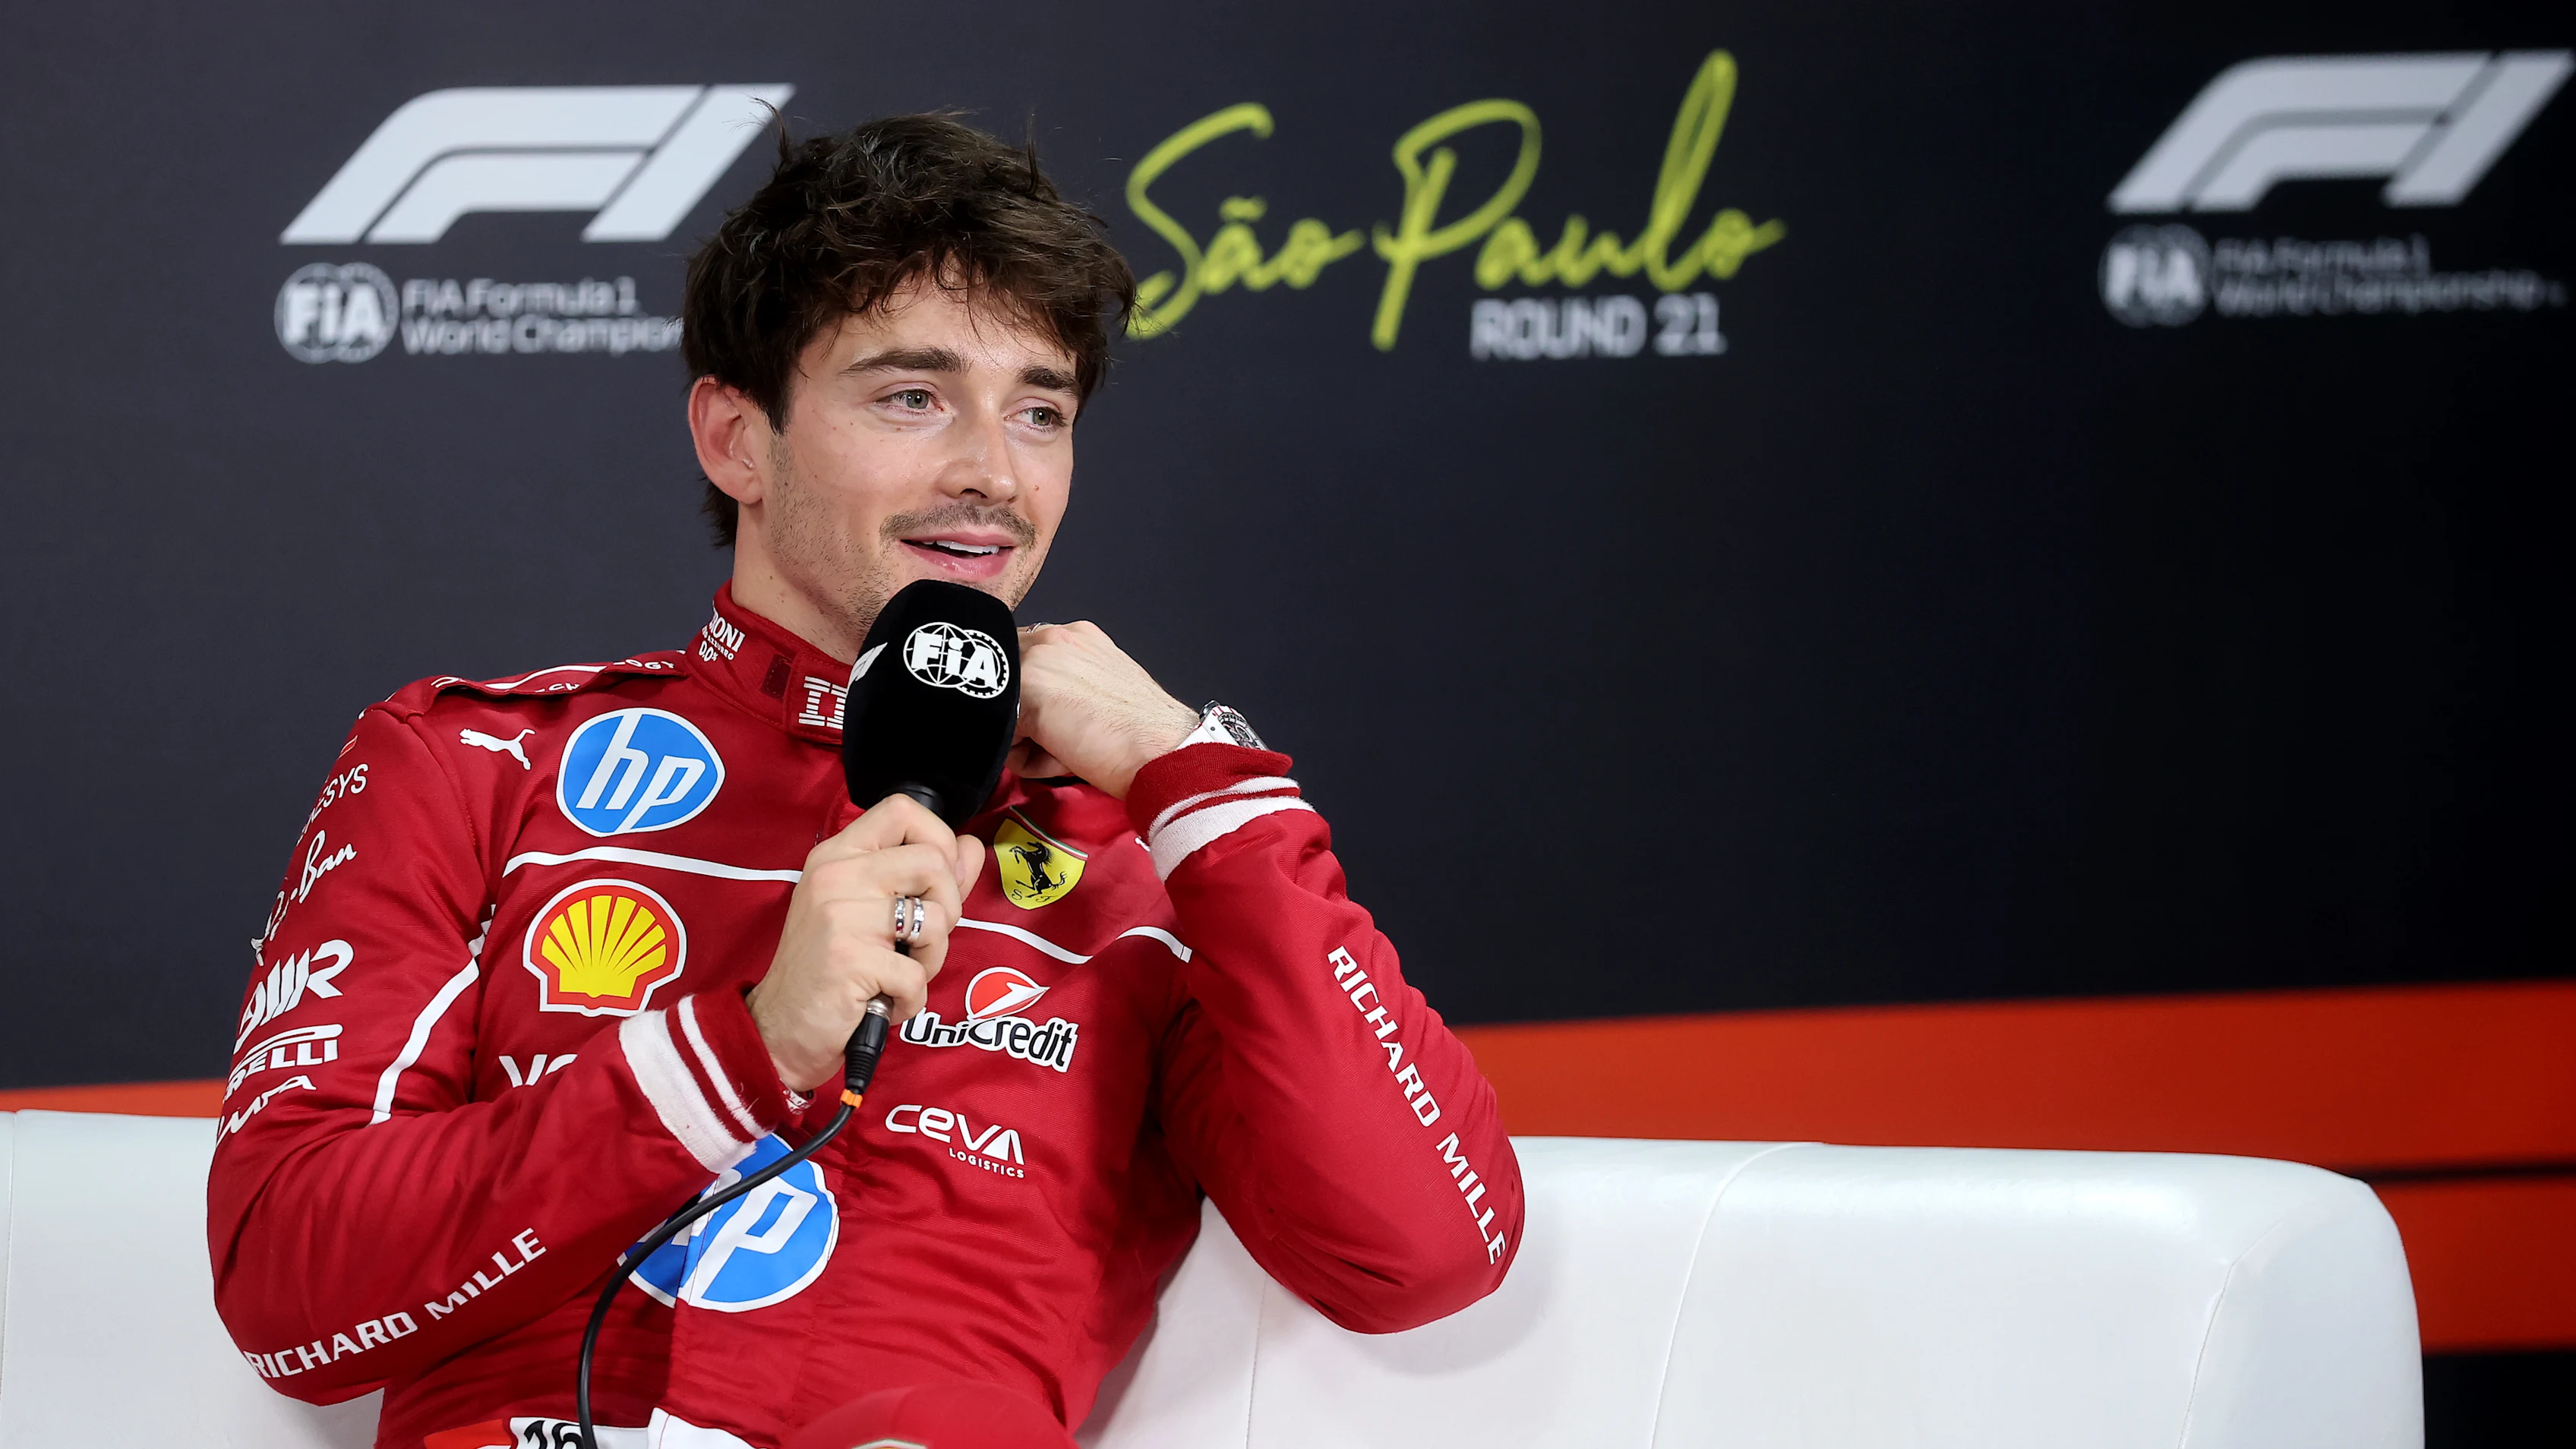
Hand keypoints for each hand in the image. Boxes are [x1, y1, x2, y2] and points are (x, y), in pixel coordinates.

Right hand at [746, 794, 985, 1092]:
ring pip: (936, 919)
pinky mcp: (849, 960)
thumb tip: (970, 847)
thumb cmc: (830, 969)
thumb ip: (925, 877)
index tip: (936, 879)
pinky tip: (883, 1001)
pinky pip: (917, 974)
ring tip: (899, 973)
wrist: (781, 1029)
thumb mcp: (872, 912)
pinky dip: (911, 998)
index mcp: (840, 855)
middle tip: (919, 941)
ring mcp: (840, 916)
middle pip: (932, 861)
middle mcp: (836, 875)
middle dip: (948, 908)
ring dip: (931, 959)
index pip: (901, 808)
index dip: (938, 837)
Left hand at [1010, 622, 1199, 799]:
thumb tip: (1036, 710)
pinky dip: (1028, 760)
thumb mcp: (1103, 689)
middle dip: (1025, 717)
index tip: (1057, 723)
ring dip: (1027, 738)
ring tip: (1067, 748)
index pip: (1026, 666)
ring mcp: (1036, 659)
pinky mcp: (1025, 692)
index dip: (1035, 703)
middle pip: (1005, 686)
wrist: (1161, 751)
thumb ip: (1067, 683)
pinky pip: (1003, 737)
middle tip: (1065, 737)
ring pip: (1004, 711)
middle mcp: (1053, 637)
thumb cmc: (1142, 734)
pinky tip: (1064, 757)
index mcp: (1075, 636)